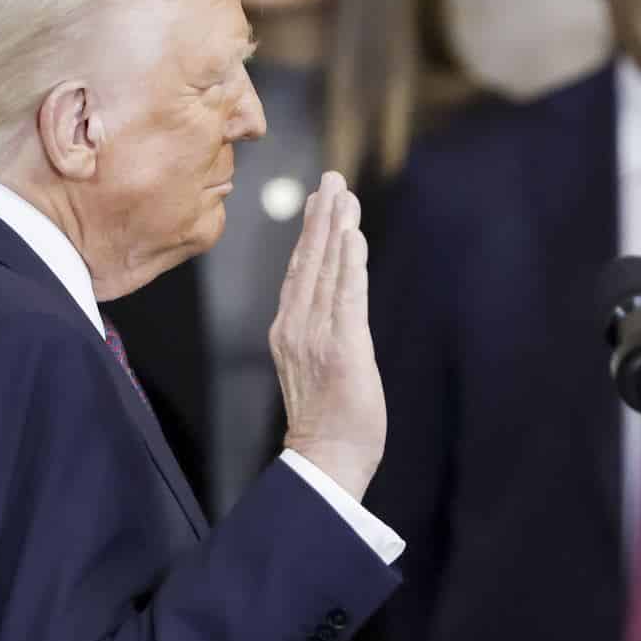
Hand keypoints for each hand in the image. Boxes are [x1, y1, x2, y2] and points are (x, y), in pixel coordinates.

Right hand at [272, 173, 387, 496]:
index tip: (319, 200)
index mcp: (288, 331)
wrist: (324, 462)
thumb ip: (320, 336)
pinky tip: (352, 234)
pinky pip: (347, 296)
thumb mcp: (316, 370)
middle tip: (332, 178)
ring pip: (327, 270)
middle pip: (309, 261)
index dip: (310, 233)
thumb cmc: (327, 424)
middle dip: (321, 216)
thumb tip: (333, 312)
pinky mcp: (343, 349)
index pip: (300, 272)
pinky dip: (349, 263)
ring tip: (343, 193)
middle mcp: (297, 327)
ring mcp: (317, 337)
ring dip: (336, 228)